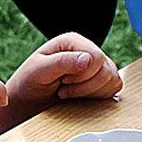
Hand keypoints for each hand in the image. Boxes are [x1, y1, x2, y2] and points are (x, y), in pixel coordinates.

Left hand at [7, 33, 121, 107]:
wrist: (27, 100)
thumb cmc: (29, 83)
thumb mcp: (39, 70)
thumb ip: (63, 62)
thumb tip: (88, 59)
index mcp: (73, 41)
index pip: (96, 57)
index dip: (81, 75)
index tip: (62, 81)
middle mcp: (87, 49)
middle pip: (107, 70)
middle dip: (84, 86)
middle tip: (64, 87)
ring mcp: (96, 65)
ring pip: (113, 79)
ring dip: (90, 92)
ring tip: (69, 92)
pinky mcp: (101, 80)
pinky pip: (114, 88)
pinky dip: (98, 96)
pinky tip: (80, 97)